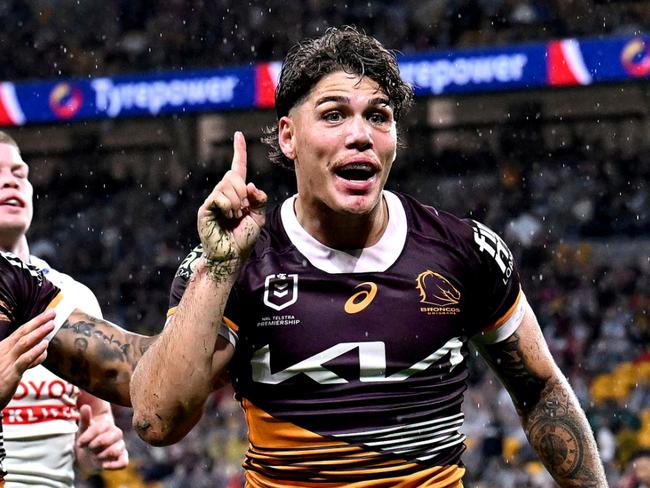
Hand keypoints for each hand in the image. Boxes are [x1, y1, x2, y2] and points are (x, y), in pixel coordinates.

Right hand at [0, 309, 54, 407]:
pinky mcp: (10, 374)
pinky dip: (34, 352)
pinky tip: (45, 346)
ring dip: (38, 333)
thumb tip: (43, 352)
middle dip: (38, 322)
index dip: (35, 322)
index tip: (48, 313)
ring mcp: (6, 362)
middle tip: (52, 313)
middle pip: (22, 333)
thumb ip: (26, 359)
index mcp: (4, 349)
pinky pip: (24, 360)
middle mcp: (4, 352)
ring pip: (23, 343)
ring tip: (51, 325)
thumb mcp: (11, 367)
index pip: (20, 332)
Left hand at [75, 404, 128, 473]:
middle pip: (113, 435)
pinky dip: (114, 465)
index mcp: (108, 425)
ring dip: (104, 454)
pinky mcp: (121, 458)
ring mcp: (120, 446)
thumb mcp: (83, 429)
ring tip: (95, 456)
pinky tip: (104, 465)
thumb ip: (84, 419)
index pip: (104, 425)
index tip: (79, 442)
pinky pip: (123, 462)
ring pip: (118, 449)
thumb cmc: (87, 439)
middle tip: (89, 448)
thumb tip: (85, 407)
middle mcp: (117, 434)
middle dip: (97, 443)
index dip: (90, 434)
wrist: (87, 456)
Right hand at [198, 131, 266, 263]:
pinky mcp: (205, 208)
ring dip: (236, 203)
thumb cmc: (244, 238)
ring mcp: (213, 199)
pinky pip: (219, 197)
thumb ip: (259, 198)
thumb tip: (249, 184)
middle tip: (242, 210)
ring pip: (227, 186)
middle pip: (233, 175)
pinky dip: (228, 207)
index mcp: (237, 192)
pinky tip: (227, 217)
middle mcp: (223, 192)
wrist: (232, 255)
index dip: (239, 151)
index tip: (238, 135)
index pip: (238, 167)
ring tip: (234, 217)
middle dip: (242, 192)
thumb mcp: (259, 216)